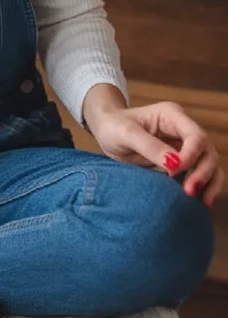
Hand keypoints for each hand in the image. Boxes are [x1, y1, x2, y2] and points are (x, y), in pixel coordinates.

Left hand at [83, 85, 223, 208]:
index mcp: (171, 115)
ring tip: (202, 202)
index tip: (174, 171)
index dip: (191, 155)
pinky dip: (204, 186)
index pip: (195, 135)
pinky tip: (200, 202)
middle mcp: (182, 129)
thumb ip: (149, 146)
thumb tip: (174, 164)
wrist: (107, 131)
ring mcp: (184, 145)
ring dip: (209, 182)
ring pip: (209, 163)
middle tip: (189, 191)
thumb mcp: (126, 134)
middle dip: (203, 172)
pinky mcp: (182, 160)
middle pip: (207, 150)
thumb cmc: (114, 126)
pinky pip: (200, 173)